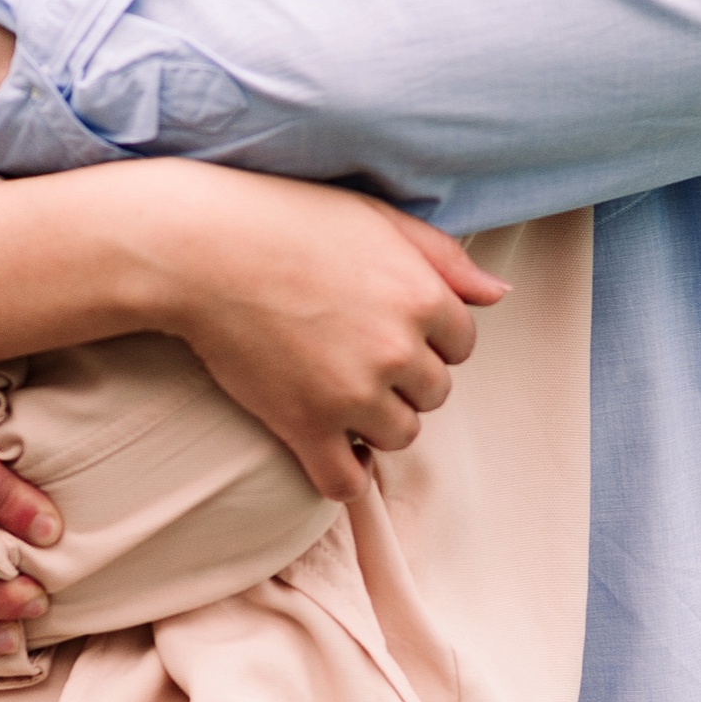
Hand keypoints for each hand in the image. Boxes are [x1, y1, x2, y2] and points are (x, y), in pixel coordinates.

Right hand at [124, 171, 508, 501]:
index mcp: (422, 298)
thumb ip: (445, 258)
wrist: (201, 248)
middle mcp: (397, 351)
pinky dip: (343, 473)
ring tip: (335, 388)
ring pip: (398, 435)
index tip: (387, 325)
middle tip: (353, 351)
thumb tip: (499, 294)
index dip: (427, 337)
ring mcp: (352, 395)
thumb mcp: (379, 219)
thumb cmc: (288, 220)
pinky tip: (327, 446)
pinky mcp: (305, 427)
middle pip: (433, 394)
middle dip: (404, 379)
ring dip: (376, 421)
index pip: (461, 345)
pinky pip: (346, 481)